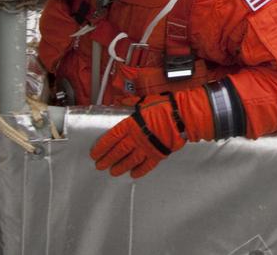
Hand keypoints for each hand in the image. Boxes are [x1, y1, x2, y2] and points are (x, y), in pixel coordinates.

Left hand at [90, 89, 214, 177]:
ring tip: (113, 172)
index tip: (95, 153)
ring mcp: (146, 148)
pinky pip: (146, 166)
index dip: (101, 147)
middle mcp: (135, 138)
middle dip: (107, 160)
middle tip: (100, 165)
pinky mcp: (157, 154)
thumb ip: (130, 103)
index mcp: (130, 125)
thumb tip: (121, 102)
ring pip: (129, 161)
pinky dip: (139, 171)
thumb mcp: (144, 102)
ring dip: (120, 167)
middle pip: (118, 152)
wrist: (181, 116)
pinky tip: (133, 174)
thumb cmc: (163, 107)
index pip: (111, 138)